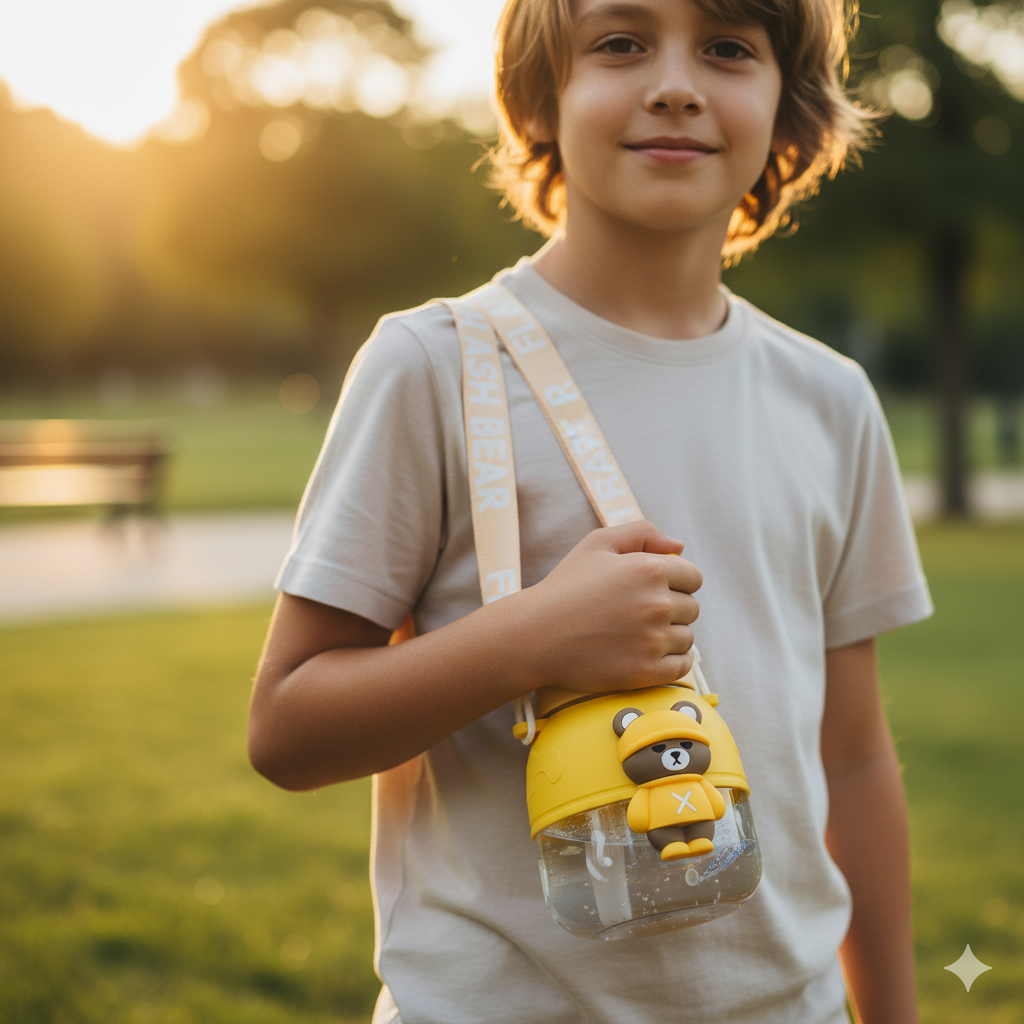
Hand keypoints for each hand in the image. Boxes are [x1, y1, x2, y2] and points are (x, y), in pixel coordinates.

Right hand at [507, 520, 701, 692]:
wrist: (535, 636)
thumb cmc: (565, 587)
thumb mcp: (597, 544)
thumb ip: (641, 532)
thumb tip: (678, 545)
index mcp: (650, 569)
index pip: (693, 577)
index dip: (676, 582)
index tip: (654, 591)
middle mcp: (657, 604)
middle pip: (692, 608)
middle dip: (673, 609)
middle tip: (639, 614)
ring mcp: (653, 640)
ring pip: (687, 637)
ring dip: (671, 636)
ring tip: (638, 634)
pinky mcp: (646, 671)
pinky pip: (683, 666)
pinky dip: (674, 661)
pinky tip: (652, 654)